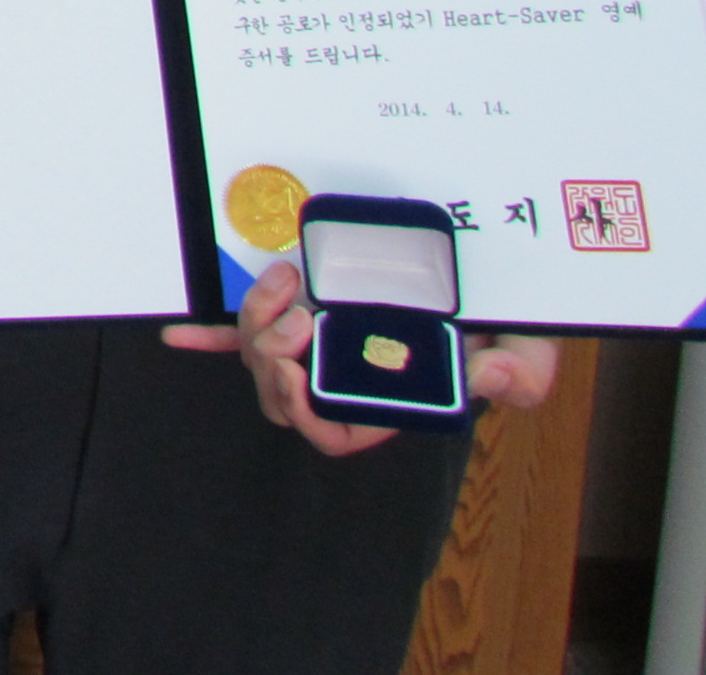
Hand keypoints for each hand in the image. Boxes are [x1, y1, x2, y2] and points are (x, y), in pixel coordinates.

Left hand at [160, 264, 558, 456]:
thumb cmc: (506, 323)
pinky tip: (177, 335)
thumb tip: (491, 378)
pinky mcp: (299, 304)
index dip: (305, 414)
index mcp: (387, 399)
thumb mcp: (528, 348)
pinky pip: (239, 332)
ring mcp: (317, 340)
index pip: (331, 433)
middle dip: (272, 359)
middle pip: (280, 394)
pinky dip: (207, 336)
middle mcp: (343, 374)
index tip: (300, 374)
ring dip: (255, 322)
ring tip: (288, 281)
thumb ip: (522, 373)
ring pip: (257, 355)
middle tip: (299, 317)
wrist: (483, 272)